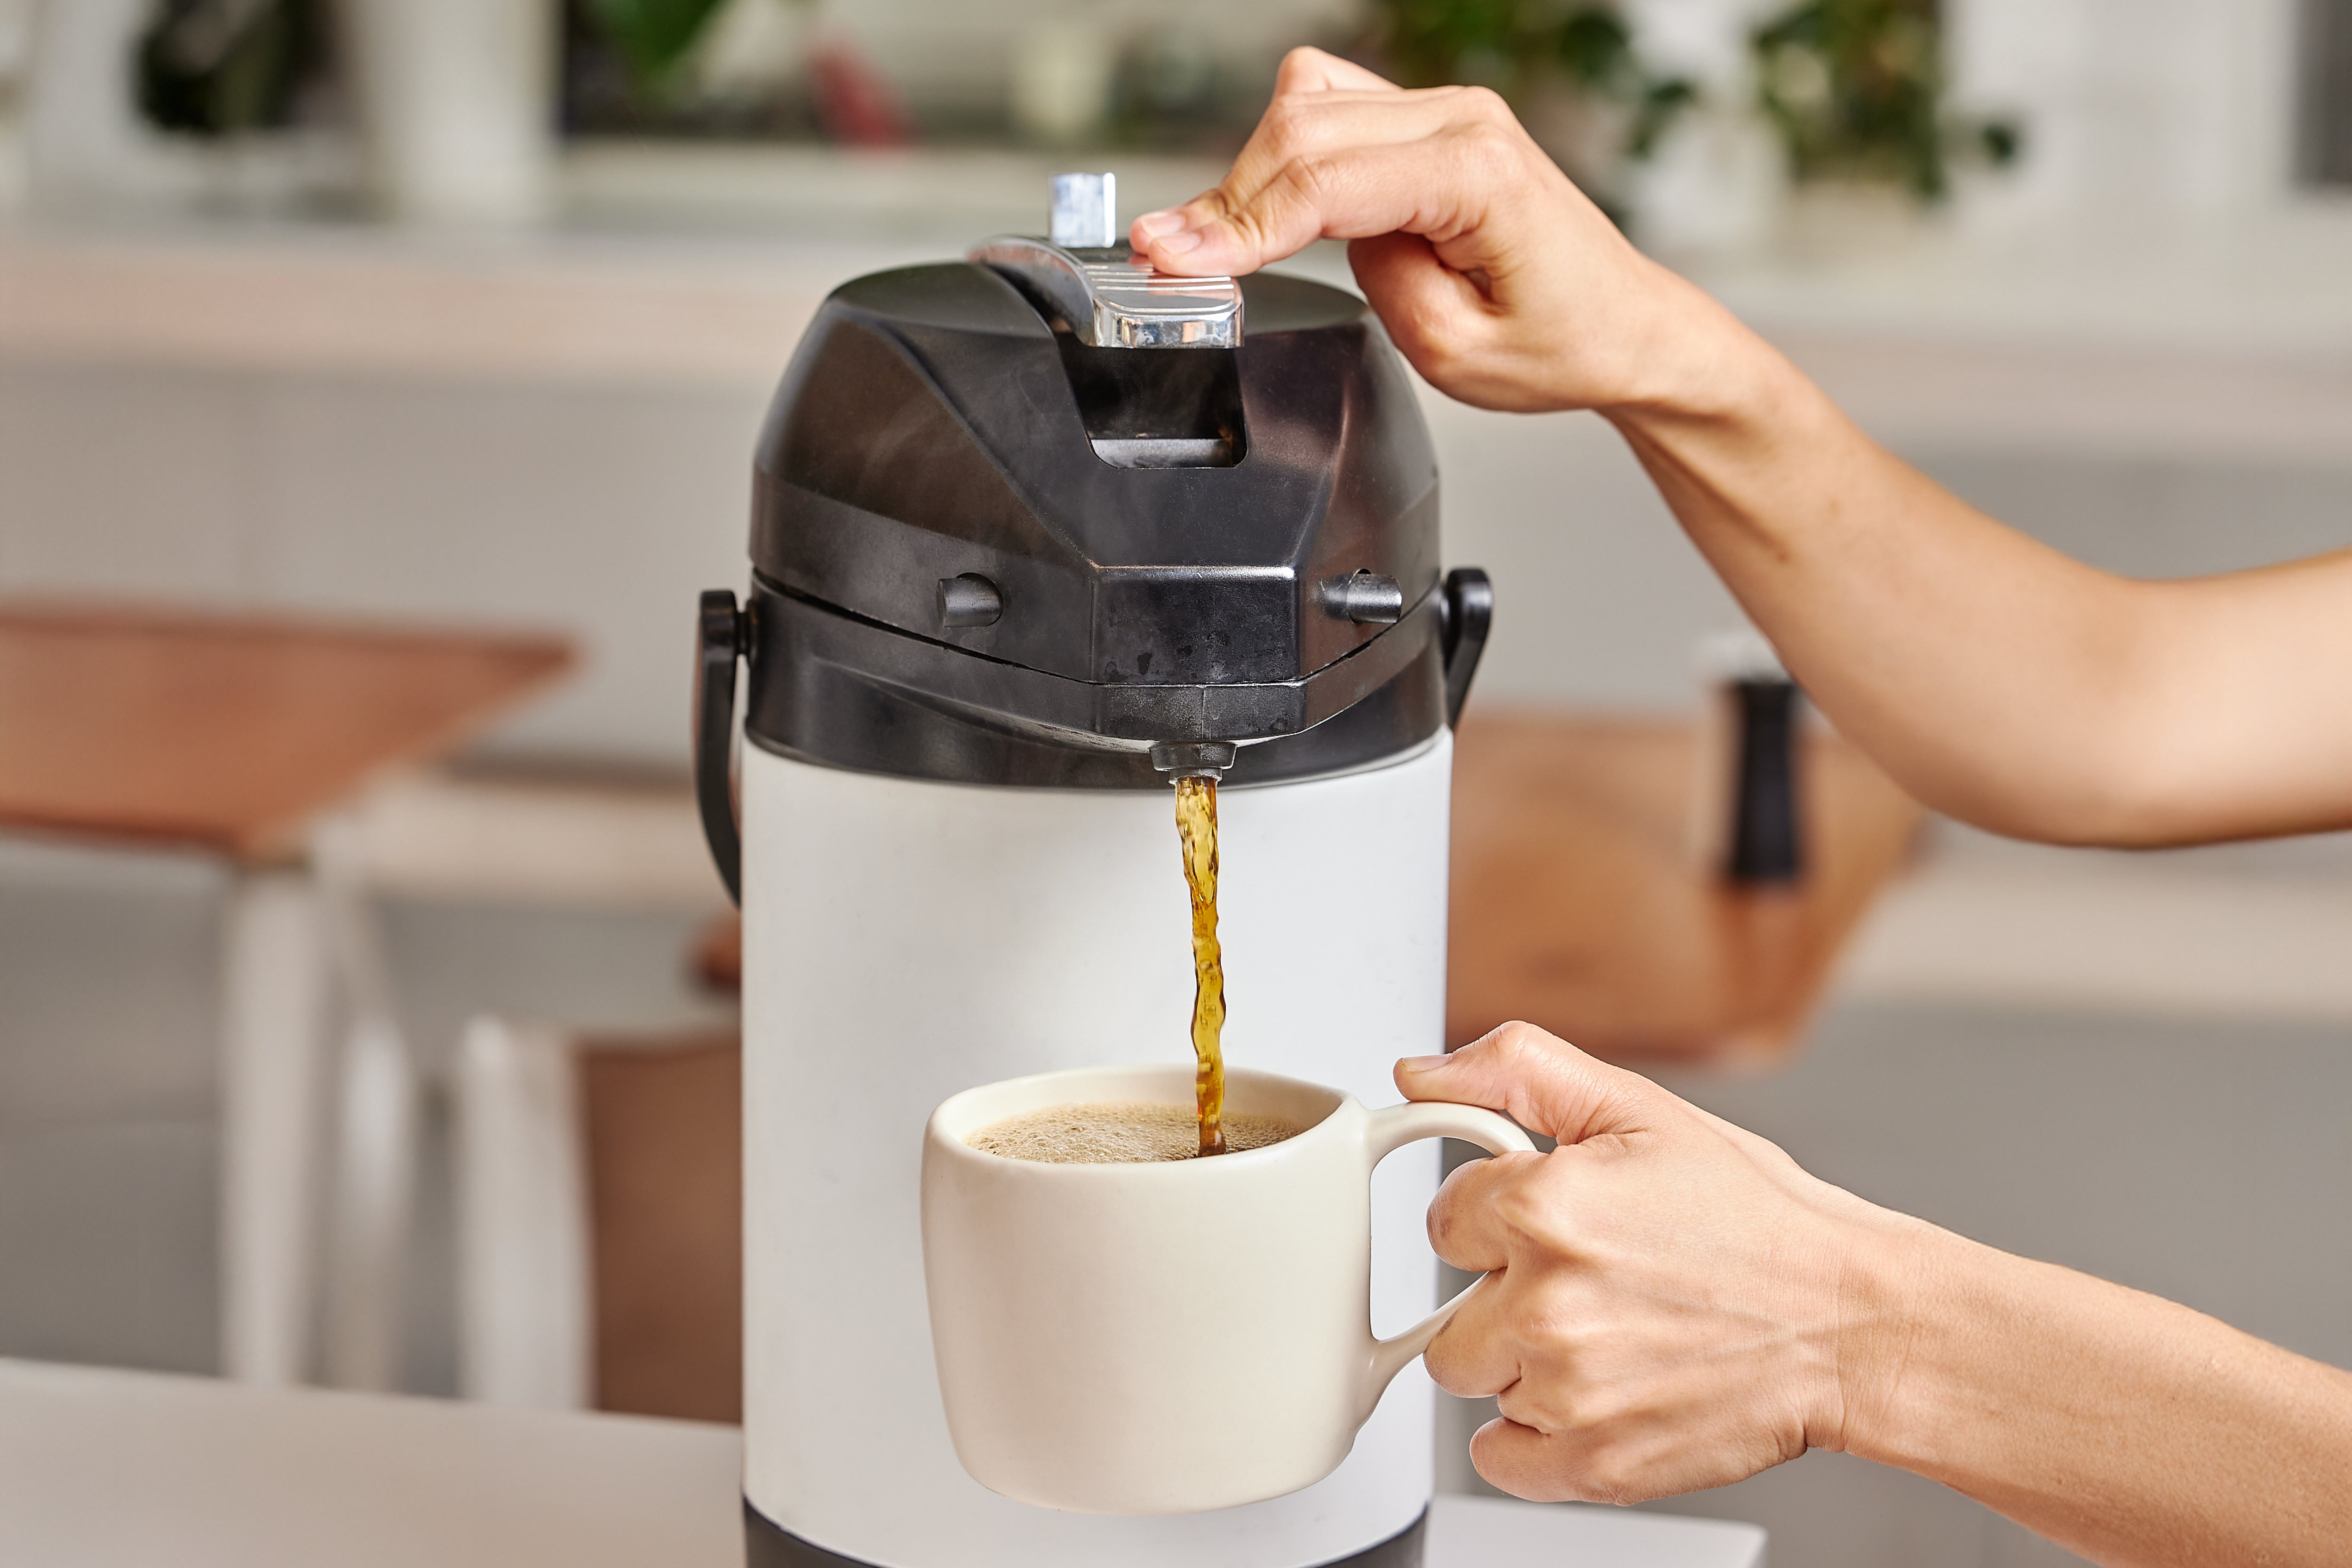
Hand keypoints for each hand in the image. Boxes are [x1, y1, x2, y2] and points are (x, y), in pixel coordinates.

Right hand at [1126, 48, 1739, 413]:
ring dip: (1246, 173)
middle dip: (1224, 198)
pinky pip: (1328, 106)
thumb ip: (1380, 288)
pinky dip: (1279, 152)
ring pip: (1306, 105)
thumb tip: (1322, 239)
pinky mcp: (1427, 123)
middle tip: (1164, 259)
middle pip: (1303, 127)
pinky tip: (1261, 208)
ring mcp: (1446, 111)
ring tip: (1206, 242)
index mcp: (1479, 172)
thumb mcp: (1459, 355)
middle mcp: (1463, 119)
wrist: (1622, 324)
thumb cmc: (1563, 342)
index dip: (1237, 222)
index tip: (1172, 258)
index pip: (1326, 179)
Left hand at [1402, 1022, 1924, 1503]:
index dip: (1497, 1222)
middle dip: (1505, 1299)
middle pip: (1450, 1314)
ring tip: (1613, 1337)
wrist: (1851, 1322)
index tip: (1551, 1228)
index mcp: (1546, 1207)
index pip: (1444, 1221)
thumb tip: (1418, 1074)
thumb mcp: (1638, 1107)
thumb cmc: (1759, 1221)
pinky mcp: (1595, 1464)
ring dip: (1527, 1366)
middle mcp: (1546, 1302)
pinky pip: (1501, 1459)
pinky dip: (1535, 1439)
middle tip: (1590, 1287)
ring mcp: (1567, 1391)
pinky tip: (1598, 1396)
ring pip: (1482, 1383)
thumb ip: (1514, 1071)